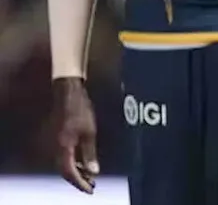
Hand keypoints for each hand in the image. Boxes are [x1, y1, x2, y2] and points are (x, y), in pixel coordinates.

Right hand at [52, 77, 98, 193]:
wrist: (68, 93)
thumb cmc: (80, 109)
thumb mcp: (89, 132)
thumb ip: (90, 153)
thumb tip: (94, 172)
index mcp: (63, 147)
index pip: (69, 172)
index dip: (79, 183)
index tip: (90, 189)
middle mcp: (57, 147)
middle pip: (65, 171)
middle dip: (78, 180)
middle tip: (91, 186)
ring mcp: (57, 143)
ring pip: (64, 164)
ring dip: (77, 172)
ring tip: (90, 178)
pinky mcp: (59, 139)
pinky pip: (65, 156)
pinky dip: (74, 163)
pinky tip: (84, 164)